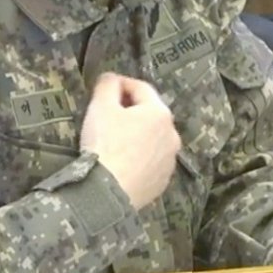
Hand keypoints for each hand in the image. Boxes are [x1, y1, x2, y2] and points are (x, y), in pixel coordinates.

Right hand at [79, 72, 180, 209]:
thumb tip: (111, 79)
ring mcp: (170, 160)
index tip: (105, 87)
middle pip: (149, 114)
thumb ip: (107, 85)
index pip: (141, 88)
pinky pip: (151, 161)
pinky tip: (122, 162)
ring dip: (137, 134)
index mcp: (160, 113)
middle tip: (107, 114)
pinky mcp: (162, 181)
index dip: (121, 84)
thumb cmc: (105, 144)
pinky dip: (139, 157)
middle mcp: (172, 135)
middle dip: (130, 110)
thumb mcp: (100, 107)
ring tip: (115, 140)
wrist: (108, 193)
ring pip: (152, 139)